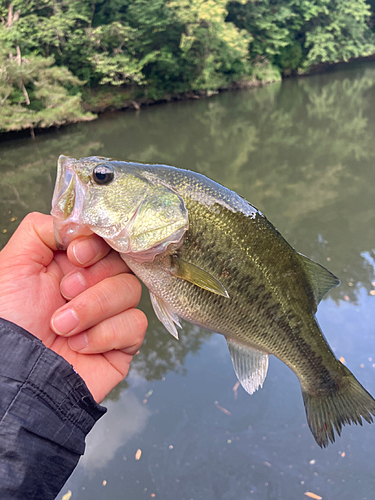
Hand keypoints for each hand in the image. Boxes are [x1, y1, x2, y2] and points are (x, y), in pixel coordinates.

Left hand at [0, 212, 146, 402]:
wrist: (16, 377)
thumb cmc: (9, 323)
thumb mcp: (14, 265)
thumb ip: (42, 229)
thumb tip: (78, 222)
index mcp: (71, 265)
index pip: (105, 239)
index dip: (97, 243)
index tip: (76, 255)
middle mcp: (94, 286)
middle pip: (122, 262)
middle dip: (93, 278)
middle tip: (65, 293)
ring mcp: (110, 314)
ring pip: (131, 291)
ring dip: (93, 309)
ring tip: (62, 326)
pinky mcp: (123, 341)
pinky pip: (135, 324)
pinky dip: (104, 335)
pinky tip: (79, 345)